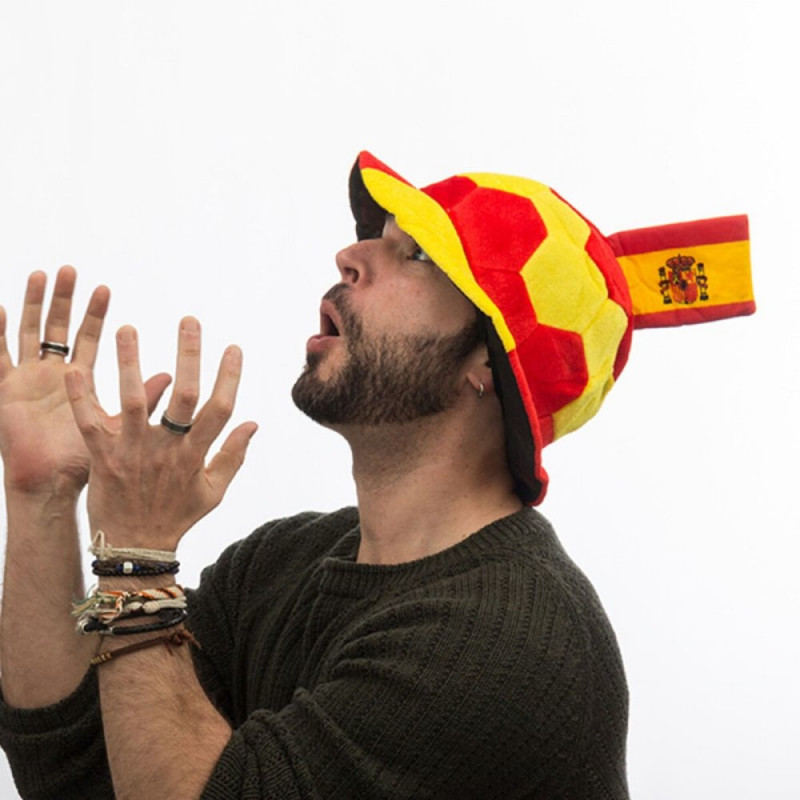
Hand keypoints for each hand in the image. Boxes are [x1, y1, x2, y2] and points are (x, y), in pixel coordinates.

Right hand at [0, 267, 168, 499]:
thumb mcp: (119, 424)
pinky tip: (0, 309)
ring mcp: (27, 382)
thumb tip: (174, 377)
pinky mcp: (5, 392)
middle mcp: (51, 376)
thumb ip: (144, 398)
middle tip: (70, 270)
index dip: (95, 314)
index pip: (88, 338)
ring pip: (29, 334)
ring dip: (34, 306)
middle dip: (63, 299)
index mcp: (78, 382)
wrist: (55, 487)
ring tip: (40, 276)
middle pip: (56, 328)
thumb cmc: (87, 462)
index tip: (105, 288)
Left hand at [65, 317, 256, 551]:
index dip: (229, 376)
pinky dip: (81, 396)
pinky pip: (90, 422)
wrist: (135, 548)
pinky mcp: (102, 456)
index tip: (234, 347)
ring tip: (126, 328)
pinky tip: (74, 368)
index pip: (219, 408)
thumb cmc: (177, 517)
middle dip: (188, 355)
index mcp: (195, 454)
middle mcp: (167, 448)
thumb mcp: (214, 490)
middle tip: (189, 320)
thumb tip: (253, 422)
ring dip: (129, 363)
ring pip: (133, 401)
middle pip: (183, 395)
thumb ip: (234, 455)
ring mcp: (133, 451)